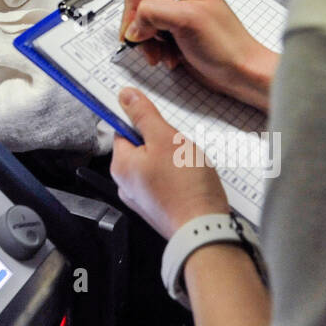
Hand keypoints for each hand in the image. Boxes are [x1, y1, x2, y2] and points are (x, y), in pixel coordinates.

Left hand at [110, 87, 229, 239]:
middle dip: (162, 142)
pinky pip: (165, 182)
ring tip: (189, 165)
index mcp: (121, 165)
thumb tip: (125, 96)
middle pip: (141, 148)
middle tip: (179, 147)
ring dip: (172, 159)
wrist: (204, 229)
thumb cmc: (185, 186)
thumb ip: (144, 115)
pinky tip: (192, 180)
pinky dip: (178, 177)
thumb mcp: (165, 138)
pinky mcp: (159, 208)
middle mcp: (126, 184)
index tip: (157, 120)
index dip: (141, 121)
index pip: (122, 130)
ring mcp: (142, 198)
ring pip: (155, 165)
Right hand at [120, 0, 278, 111]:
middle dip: (140, 28)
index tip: (134, 31)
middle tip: (147, 45)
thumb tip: (133, 25)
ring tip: (160, 55)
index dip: (132, 8)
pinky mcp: (177, 31)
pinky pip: (152, 37)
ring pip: (142, 22)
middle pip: (138, 4)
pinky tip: (168, 58)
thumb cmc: (226, 45)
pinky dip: (155, 50)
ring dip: (148, 43)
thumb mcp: (188, 19)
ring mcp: (177, 13)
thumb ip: (153, 12)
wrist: (241, 72)